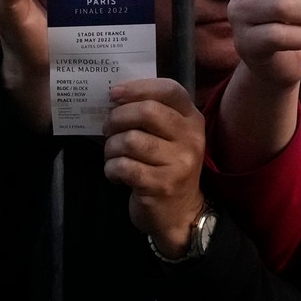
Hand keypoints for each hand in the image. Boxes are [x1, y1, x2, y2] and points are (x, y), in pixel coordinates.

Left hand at [103, 78, 206, 258]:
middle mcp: (190, 139)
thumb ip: (152, 115)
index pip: (170, 90)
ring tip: (112, 156)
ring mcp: (178, 163)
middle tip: (108, 129)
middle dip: (117, 118)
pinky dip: (111, 169)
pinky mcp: (161, 185)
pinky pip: (124, 167)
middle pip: (146, 112)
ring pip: (130, 140)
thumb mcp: (171, 137)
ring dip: (111, 147)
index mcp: (192, 120)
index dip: (138, 88)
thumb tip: (115, 98)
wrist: (180, 213)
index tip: (114, 94)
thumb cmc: (167, 167)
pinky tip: (116, 174)